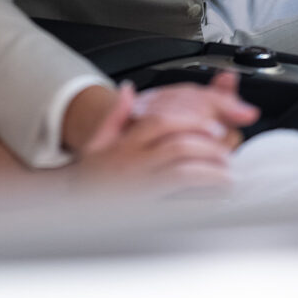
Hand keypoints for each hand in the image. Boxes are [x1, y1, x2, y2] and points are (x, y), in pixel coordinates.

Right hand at [71, 73, 258, 193]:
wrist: (71, 205)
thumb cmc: (89, 175)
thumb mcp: (97, 140)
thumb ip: (116, 114)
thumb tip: (130, 89)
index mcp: (125, 143)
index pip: (161, 122)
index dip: (190, 121)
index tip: (212, 126)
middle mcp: (133, 161)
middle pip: (177, 144)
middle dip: (207, 144)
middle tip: (225, 148)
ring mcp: (140, 185)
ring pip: (182, 168)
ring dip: (210, 168)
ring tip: (226, 172)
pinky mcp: (147, 208)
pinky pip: (181, 197)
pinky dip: (203, 193)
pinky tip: (216, 194)